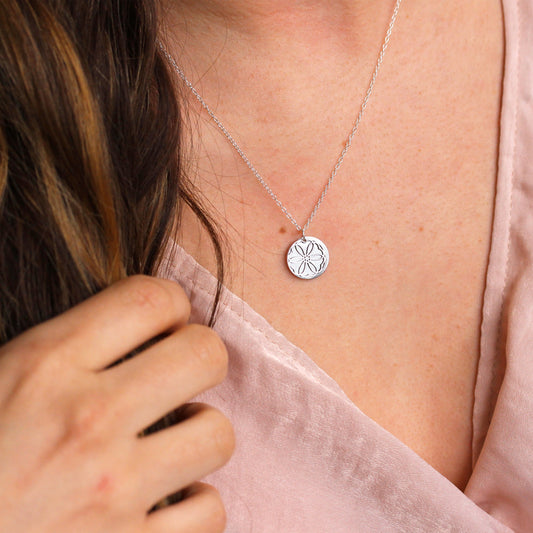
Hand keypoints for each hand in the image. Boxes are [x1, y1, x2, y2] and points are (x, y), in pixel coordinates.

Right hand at [0, 276, 233, 532]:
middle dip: (201, 356)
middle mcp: (87, 421)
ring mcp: (113, 491)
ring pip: (217, 434)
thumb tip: (103, 328)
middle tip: (180, 372)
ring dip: (202, 433)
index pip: (148, 300)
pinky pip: (208, 512)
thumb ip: (43, 352)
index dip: (170, 302)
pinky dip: (196, 504)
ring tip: (173, 440)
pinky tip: (169, 500)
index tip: (167, 320)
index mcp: (42, 367)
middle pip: (204, 355)